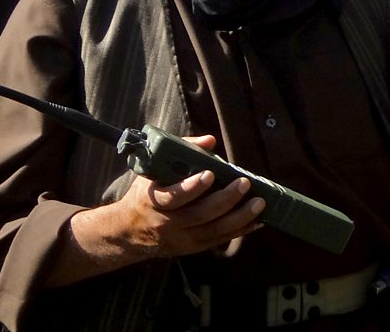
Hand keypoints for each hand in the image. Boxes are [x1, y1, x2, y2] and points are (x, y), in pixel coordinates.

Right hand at [63, 136, 262, 273]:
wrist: (129, 232)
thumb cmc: (147, 193)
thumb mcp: (153, 171)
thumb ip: (181, 152)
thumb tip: (210, 141)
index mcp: (152, 201)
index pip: (172, 197)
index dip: (191, 187)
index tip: (209, 173)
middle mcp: (166, 223)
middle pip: (199, 214)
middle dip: (226, 199)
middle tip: (245, 183)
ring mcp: (180, 238)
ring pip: (213, 230)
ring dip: (240, 216)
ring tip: (259, 202)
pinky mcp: (192, 247)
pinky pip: (219, 239)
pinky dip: (240, 229)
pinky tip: (257, 219)